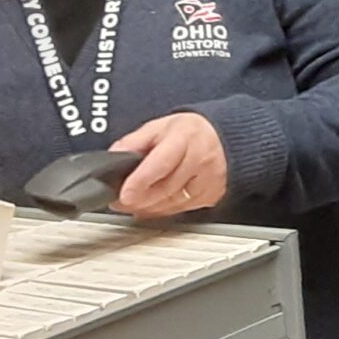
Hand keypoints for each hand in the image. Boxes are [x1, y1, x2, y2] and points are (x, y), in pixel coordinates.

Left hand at [111, 112, 227, 217]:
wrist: (224, 138)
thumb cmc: (190, 132)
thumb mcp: (159, 127)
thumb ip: (134, 141)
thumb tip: (114, 155)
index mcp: (185, 138)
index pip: (161, 164)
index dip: (140, 181)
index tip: (124, 195)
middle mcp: (200, 160)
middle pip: (165, 188)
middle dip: (139, 199)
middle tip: (120, 201)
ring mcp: (208, 180)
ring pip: (173, 203)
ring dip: (148, 207)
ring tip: (132, 203)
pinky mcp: (211, 195)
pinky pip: (182, 209)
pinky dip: (163, 210)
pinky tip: (151, 206)